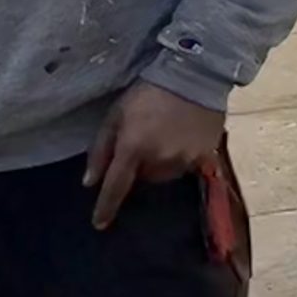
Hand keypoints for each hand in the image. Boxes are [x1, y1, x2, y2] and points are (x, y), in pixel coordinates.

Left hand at [84, 83, 224, 229]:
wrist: (195, 72)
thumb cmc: (148, 91)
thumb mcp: (116, 114)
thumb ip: (100, 150)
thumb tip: (90, 182)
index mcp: (133, 148)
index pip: (115, 188)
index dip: (105, 208)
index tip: (99, 224)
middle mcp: (159, 159)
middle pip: (144, 178)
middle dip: (140, 166)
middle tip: (145, 142)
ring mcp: (185, 158)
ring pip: (166, 175)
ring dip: (161, 164)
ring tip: (166, 137)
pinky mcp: (206, 154)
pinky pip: (189, 167)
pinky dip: (183, 157)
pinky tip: (185, 138)